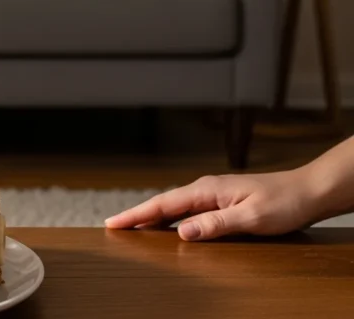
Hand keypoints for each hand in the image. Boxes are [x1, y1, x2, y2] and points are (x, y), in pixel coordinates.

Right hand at [104, 169, 321, 240]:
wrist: (309, 191)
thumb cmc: (285, 202)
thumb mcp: (251, 218)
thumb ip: (216, 224)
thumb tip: (181, 232)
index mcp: (207, 190)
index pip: (163, 204)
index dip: (137, 215)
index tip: (113, 223)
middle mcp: (206, 189)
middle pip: (163, 204)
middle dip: (137, 215)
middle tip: (113, 227)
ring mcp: (213, 194)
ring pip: (174, 207)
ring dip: (152, 217)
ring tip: (132, 228)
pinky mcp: (221, 202)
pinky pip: (188, 210)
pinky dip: (171, 218)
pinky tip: (168, 226)